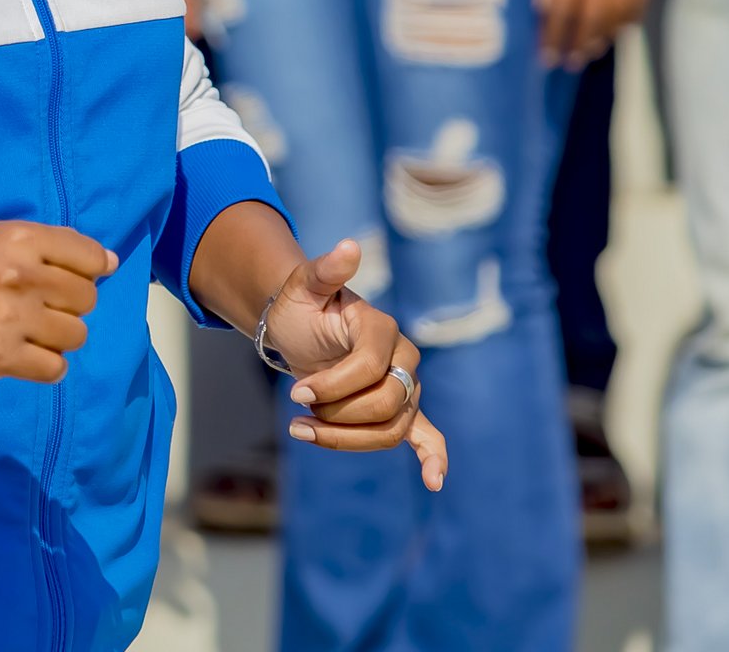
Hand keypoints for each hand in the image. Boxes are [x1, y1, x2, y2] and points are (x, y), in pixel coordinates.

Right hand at [0, 221, 117, 383]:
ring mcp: (10, 317)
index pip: (89, 257)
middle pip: (86, 298)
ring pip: (76, 335)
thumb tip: (108, 263)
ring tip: (25, 331)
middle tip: (36, 307)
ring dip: (56, 337)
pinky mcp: (0, 357)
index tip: (69, 280)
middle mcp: (19, 274)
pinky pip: (56, 368)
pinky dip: (44, 364)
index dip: (88, 271)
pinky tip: (22, 353)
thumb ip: (49, 246)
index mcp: (17, 238)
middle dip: (67, 306)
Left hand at [261, 239, 447, 490]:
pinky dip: (433, 457)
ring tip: (303, 432)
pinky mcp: (399, 407)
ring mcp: (404, 384)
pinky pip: (425, 435)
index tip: (295, 393)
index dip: (333, 386)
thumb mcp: (301, 286)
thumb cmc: (299, 305)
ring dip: (347, 439)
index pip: (370, 369)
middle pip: (385, 403)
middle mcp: (402, 357)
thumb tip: (348, 246)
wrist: (299, 326)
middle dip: (338, 414)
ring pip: (391, 428)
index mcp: (381, 327)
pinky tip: (433, 482)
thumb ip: (324, 270)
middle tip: (298, 410)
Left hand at [535, 0, 660, 69]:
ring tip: (590, 53)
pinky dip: (628, 20)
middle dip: (578, 43)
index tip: (545, 57)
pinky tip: (618, 31)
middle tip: (568, 63)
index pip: (562, 9)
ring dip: (603, 36)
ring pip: (619, 13)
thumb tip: (542, 3)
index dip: (553, 36)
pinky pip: (641, 1)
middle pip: (592, 17)